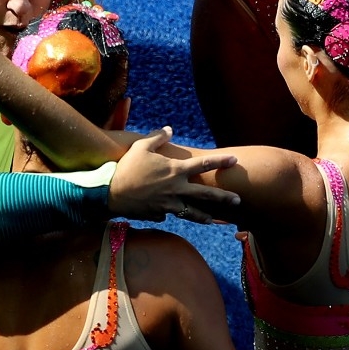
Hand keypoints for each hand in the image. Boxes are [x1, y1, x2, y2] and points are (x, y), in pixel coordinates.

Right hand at [107, 127, 239, 222]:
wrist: (110, 193)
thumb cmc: (127, 167)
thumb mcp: (141, 146)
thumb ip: (157, 137)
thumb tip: (170, 129)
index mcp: (175, 170)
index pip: (204, 164)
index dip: (220, 161)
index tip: (234, 160)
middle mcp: (176, 189)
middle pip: (206, 195)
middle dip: (224, 198)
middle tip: (238, 200)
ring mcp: (169, 204)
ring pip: (192, 212)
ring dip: (205, 216)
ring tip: (216, 220)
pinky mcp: (159, 214)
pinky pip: (169, 214)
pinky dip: (172, 214)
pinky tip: (174, 215)